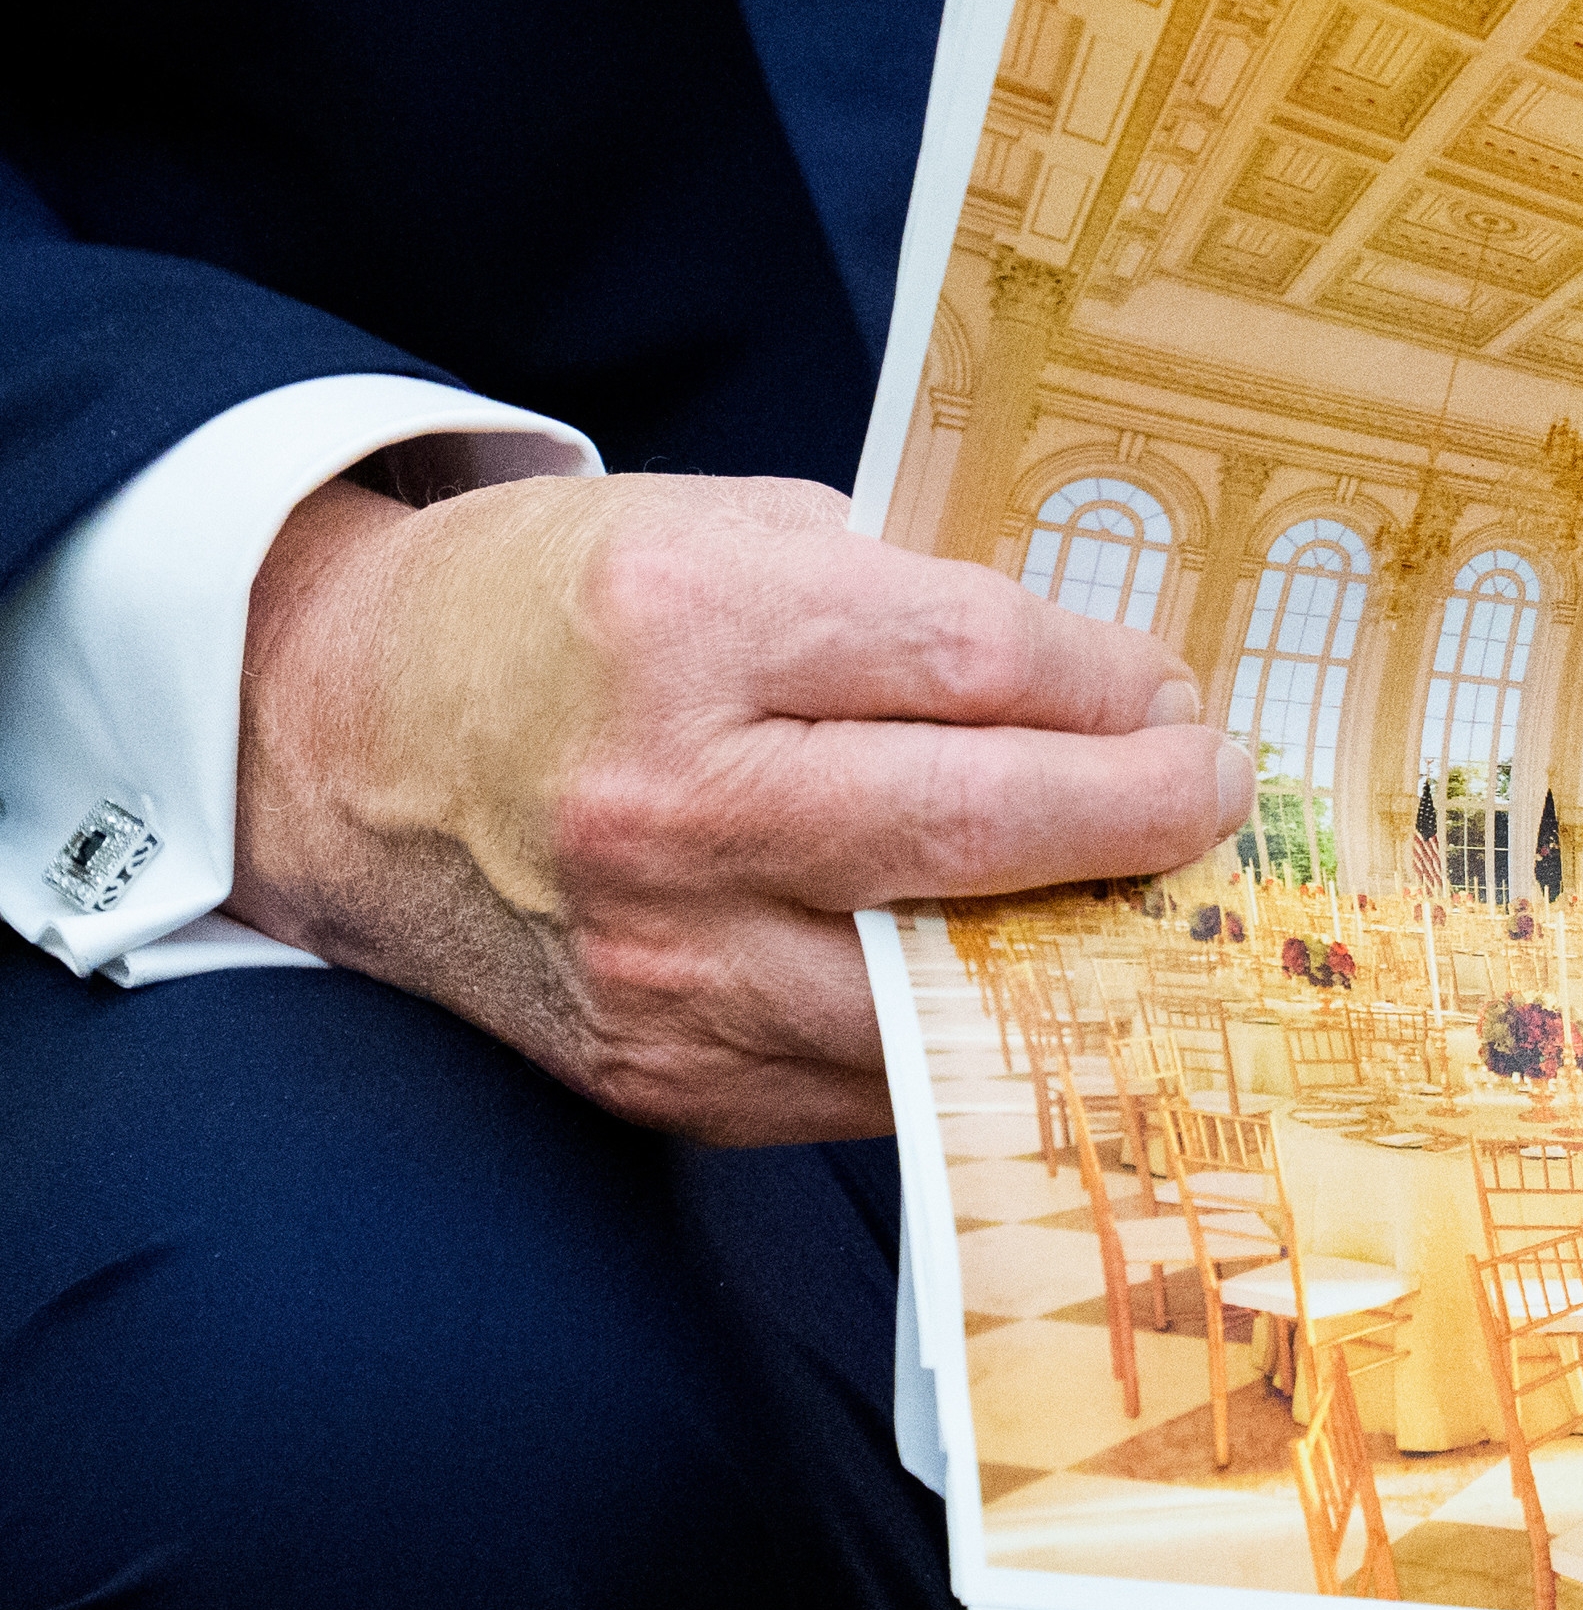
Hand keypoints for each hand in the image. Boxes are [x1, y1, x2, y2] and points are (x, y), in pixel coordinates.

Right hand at [230, 471, 1250, 1144]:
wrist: (341, 745)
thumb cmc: (563, 621)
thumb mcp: (723, 534)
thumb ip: (903, 603)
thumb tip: (1103, 690)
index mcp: (687, 631)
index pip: (973, 663)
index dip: (1112, 686)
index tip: (1176, 699)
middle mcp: (669, 805)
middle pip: (975, 822)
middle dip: (1137, 812)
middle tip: (1213, 793)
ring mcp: (663, 960)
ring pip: (941, 980)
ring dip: (1081, 943)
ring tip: (1152, 896)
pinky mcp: (663, 1074)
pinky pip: (873, 1074)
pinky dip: (973, 1029)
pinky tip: (1031, 976)